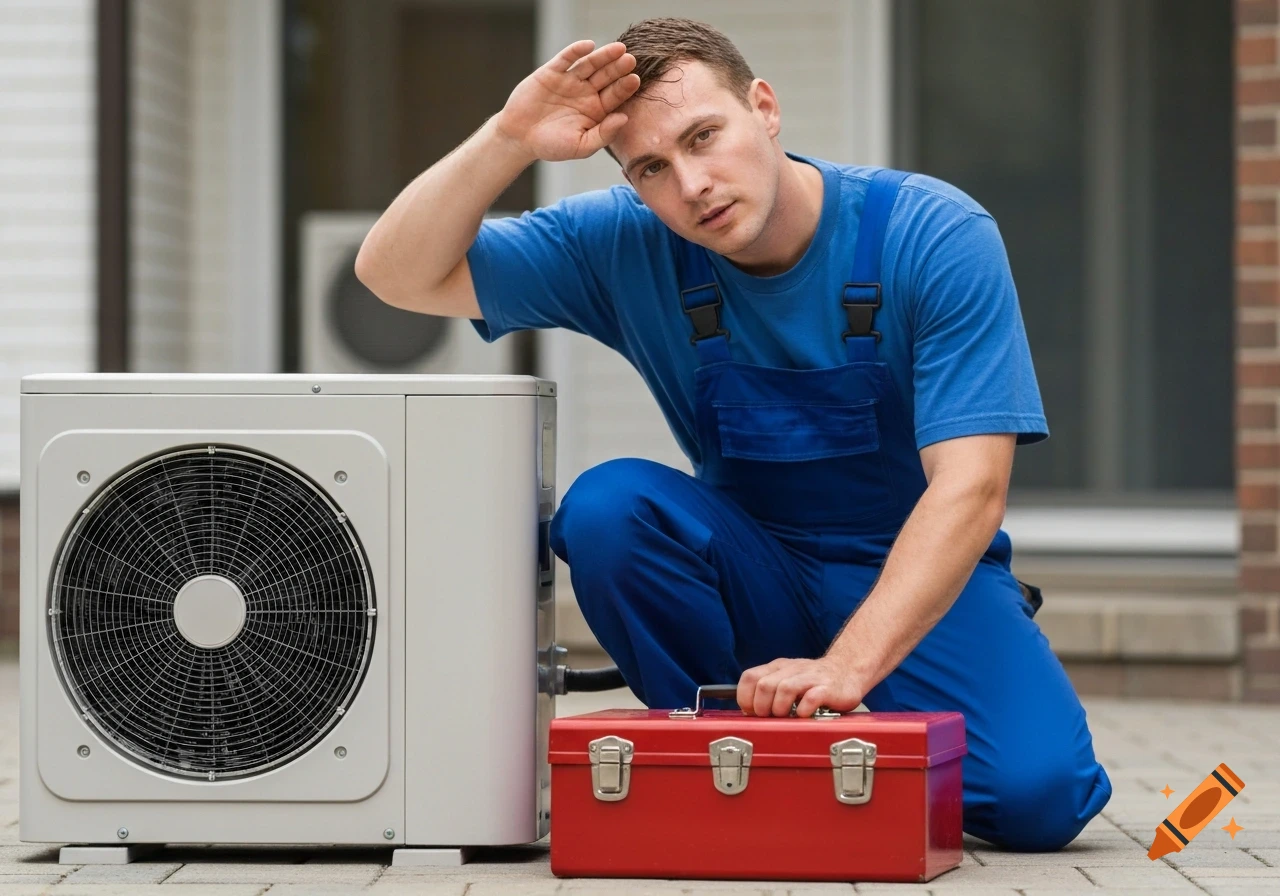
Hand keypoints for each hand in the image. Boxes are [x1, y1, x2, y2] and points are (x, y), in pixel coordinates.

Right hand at [493, 40, 640, 162]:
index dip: (625, 87)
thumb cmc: (552, 146)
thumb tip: (625, 118)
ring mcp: (570, 80)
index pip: (615, 96)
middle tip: (630, 60)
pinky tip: (589, 46)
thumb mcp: (581, 146)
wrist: (519, 138)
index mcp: (596, 110)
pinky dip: (576, 51)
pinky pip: (566, 58)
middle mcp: (586, 92)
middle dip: (618, 68)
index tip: (635, 80)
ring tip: (618, 49)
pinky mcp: (552, 72)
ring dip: (603, 56)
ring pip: (590, 64)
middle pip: (606, 76)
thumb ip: (603, 134)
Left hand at [736, 656, 866, 717]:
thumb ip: (769, 691)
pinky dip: (803, 710)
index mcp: (778, 668)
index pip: (750, 677)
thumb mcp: (787, 680)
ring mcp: (810, 678)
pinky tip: (803, 715)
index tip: (752, 712)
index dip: (745, 698)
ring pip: (784, 689)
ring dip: (780, 708)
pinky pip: (810, 698)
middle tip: (769, 718)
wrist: (847, 671)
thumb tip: (750, 713)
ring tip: (785, 718)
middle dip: (761, 707)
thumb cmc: (813, 682)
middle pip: (764, 685)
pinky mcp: (827, 688)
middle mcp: (792, 670)